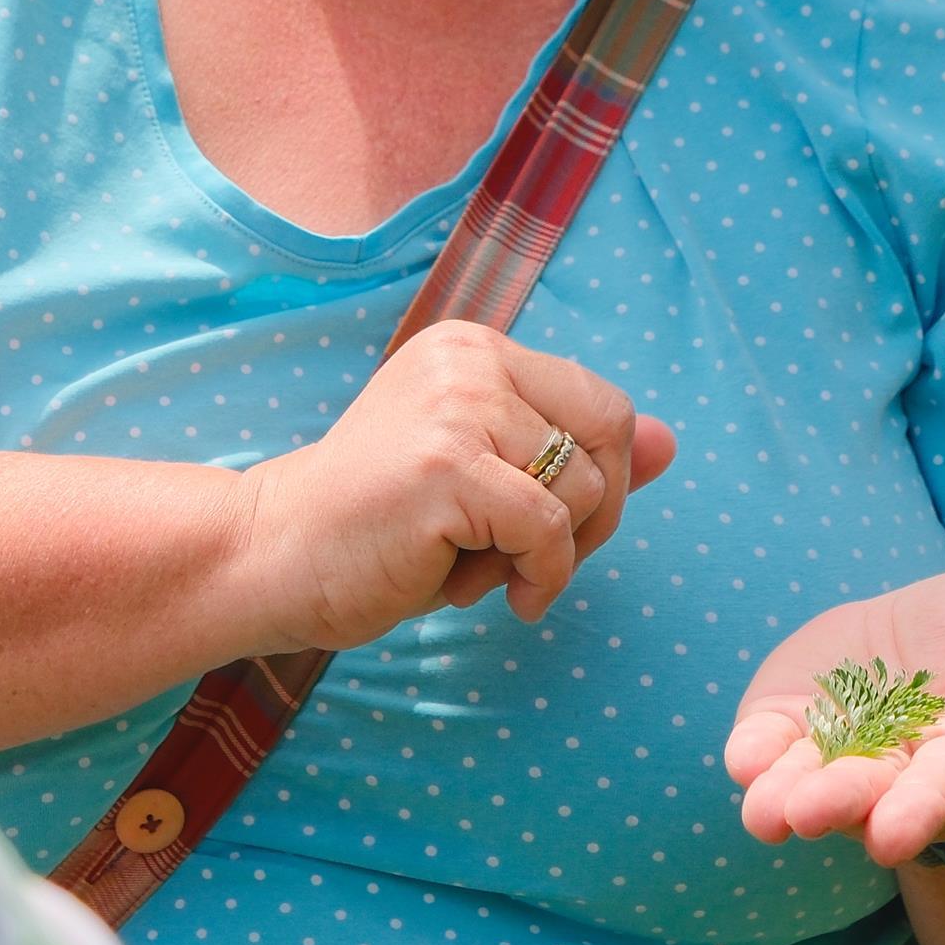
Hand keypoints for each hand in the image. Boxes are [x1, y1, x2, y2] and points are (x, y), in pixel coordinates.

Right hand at [228, 320, 674, 650]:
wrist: (274, 555)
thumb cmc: (379, 525)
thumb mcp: (487, 479)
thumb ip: (573, 455)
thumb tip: (670, 443)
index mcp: (476, 348)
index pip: (601, 403)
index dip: (600, 481)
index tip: (549, 531)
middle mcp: (470, 361)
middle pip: (608, 436)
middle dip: (593, 517)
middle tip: (534, 563)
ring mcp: (457, 410)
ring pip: (582, 491)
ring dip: (548, 556)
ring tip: (477, 573)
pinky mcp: (447, 469)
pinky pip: (550, 532)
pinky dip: (538, 578)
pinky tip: (486, 597)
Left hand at [723, 568, 944, 867]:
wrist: (929, 633)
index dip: (925, 812)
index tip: (896, 835)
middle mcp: (903, 775)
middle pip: (874, 799)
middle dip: (844, 807)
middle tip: (810, 815)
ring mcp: (840, 756)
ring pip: (810, 788)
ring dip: (785, 799)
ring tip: (767, 811)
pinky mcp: (787, 728)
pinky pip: (766, 749)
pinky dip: (753, 756)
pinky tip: (743, 758)